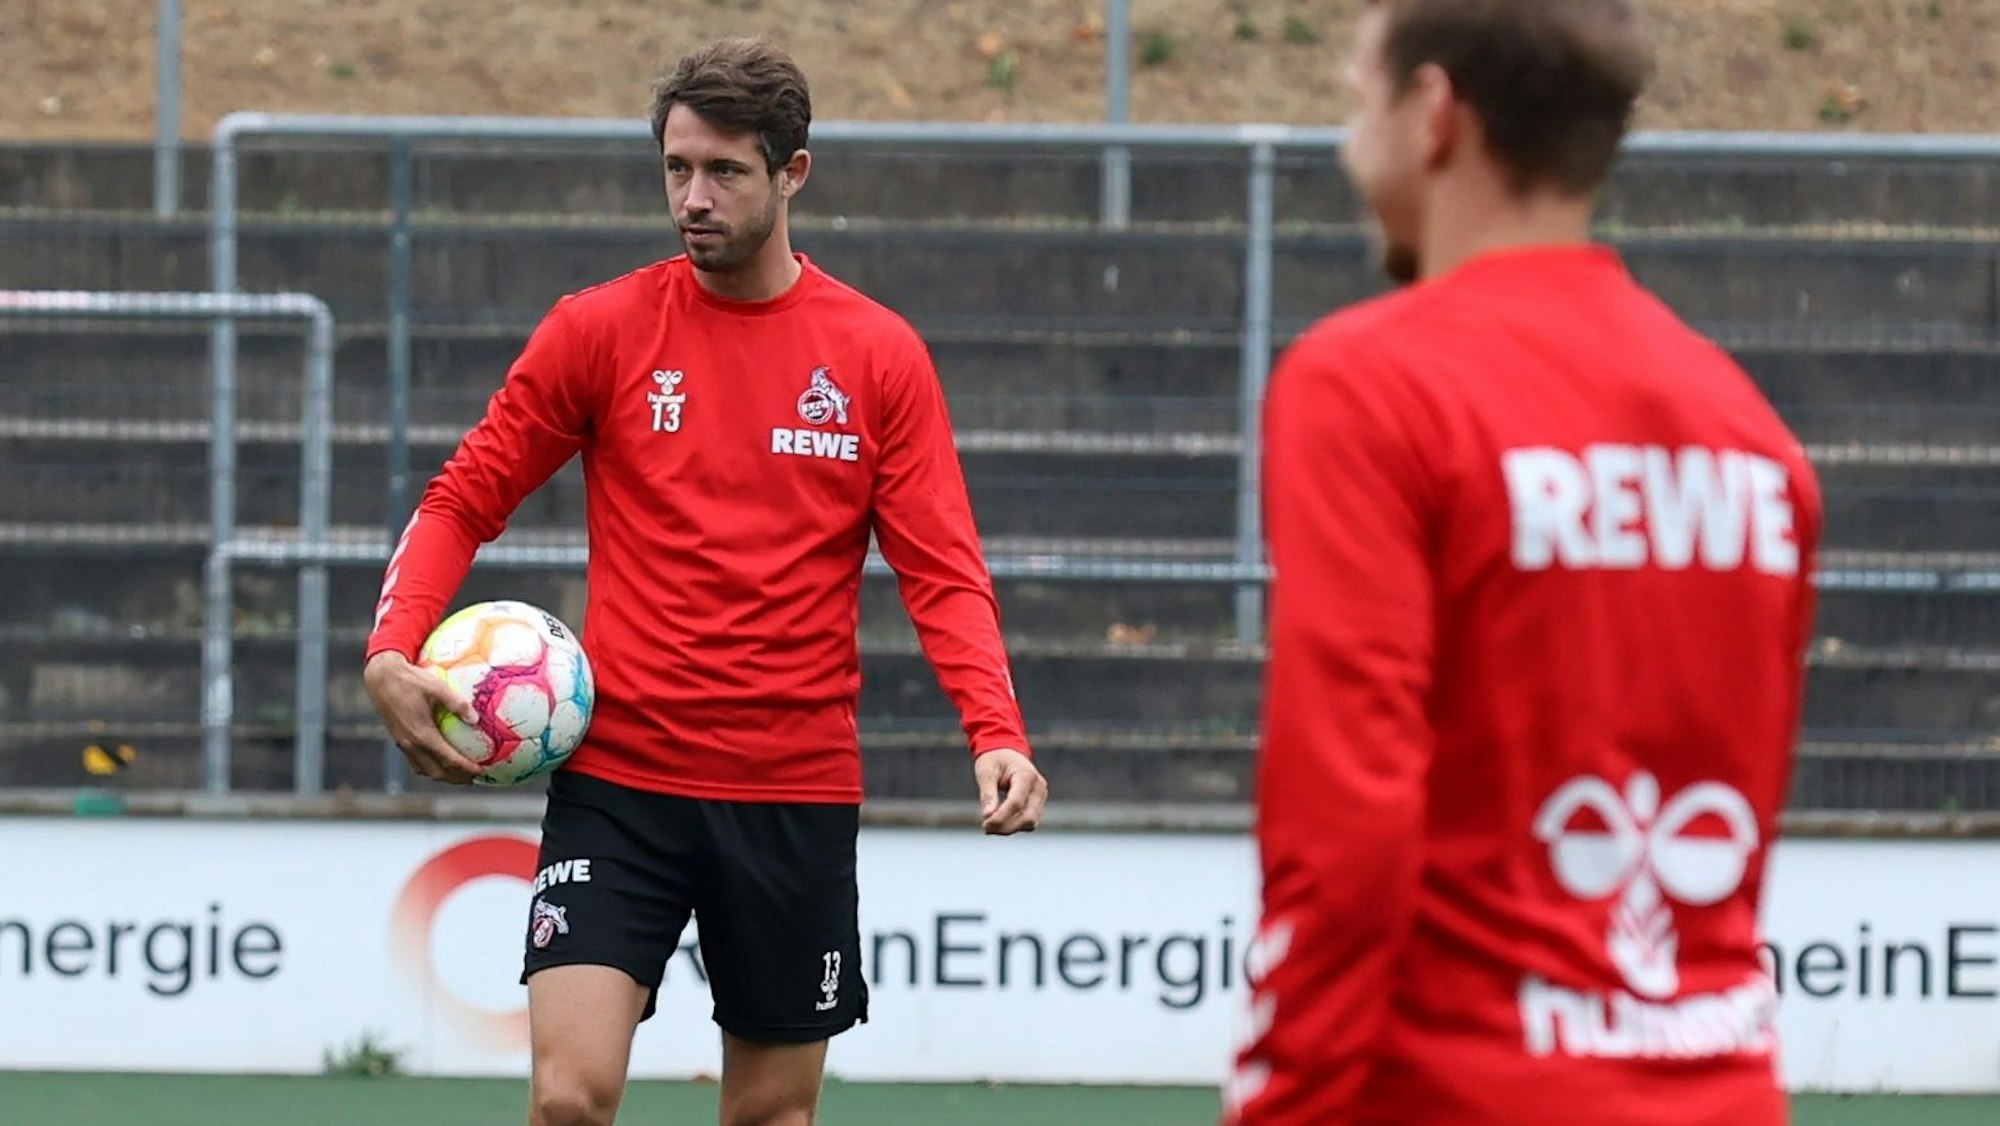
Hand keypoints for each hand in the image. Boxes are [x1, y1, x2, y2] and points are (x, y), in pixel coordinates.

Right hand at [363, 651, 484, 784]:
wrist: (381, 678)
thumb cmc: (410, 680)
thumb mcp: (438, 688)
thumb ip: (458, 704)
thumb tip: (476, 718)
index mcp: (422, 734)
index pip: (449, 760)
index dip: (466, 768)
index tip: (481, 772)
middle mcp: (411, 744)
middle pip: (437, 772)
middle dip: (456, 778)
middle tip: (474, 779)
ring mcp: (402, 744)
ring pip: (424, 770)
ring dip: (443, 776)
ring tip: (459, 775)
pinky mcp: (398, 740)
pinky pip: (415, 762)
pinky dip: (429, 768)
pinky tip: (438, 762)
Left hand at [974, 748, 1047, 835]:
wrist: (1006, 751)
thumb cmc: (994, 760)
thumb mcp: (986, 772)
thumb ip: (987, 794)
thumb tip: (987, 816)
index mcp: (1026, 775)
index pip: (1016, 803)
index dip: (1000, 817)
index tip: (984, 824)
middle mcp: (1038, 786)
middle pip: (1026, 817)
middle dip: (1005, 826)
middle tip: (985, 828)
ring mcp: (1041, 795)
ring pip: (1030, 822)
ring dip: (1010, 829)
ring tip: (990, 826)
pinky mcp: (1039, 803)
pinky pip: (1029, 821)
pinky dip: (1015, 826)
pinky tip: (999, 823)